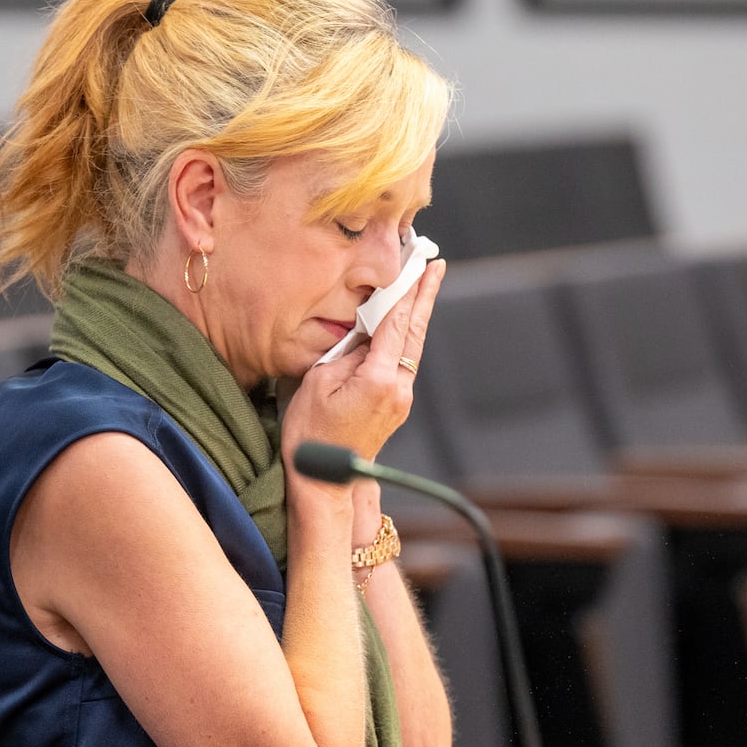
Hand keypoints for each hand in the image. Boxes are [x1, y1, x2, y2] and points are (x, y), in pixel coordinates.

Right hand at [284, 258, 445, 461]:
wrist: (323, 481)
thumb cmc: (310, 434)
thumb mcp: (317, 383)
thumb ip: (346, 353)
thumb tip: (364, 336)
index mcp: (378, 379)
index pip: (396, 324)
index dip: (407, 291)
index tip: (419, 265)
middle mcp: (398, 388)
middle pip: (414, 333)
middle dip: (424, 296)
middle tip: (436, 265)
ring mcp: (400, 400)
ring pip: (412, 349)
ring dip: (416, 317)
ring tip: (422, 288)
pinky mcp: (395, 407)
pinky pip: (402, 364)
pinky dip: (404, 339)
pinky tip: (401, 327)